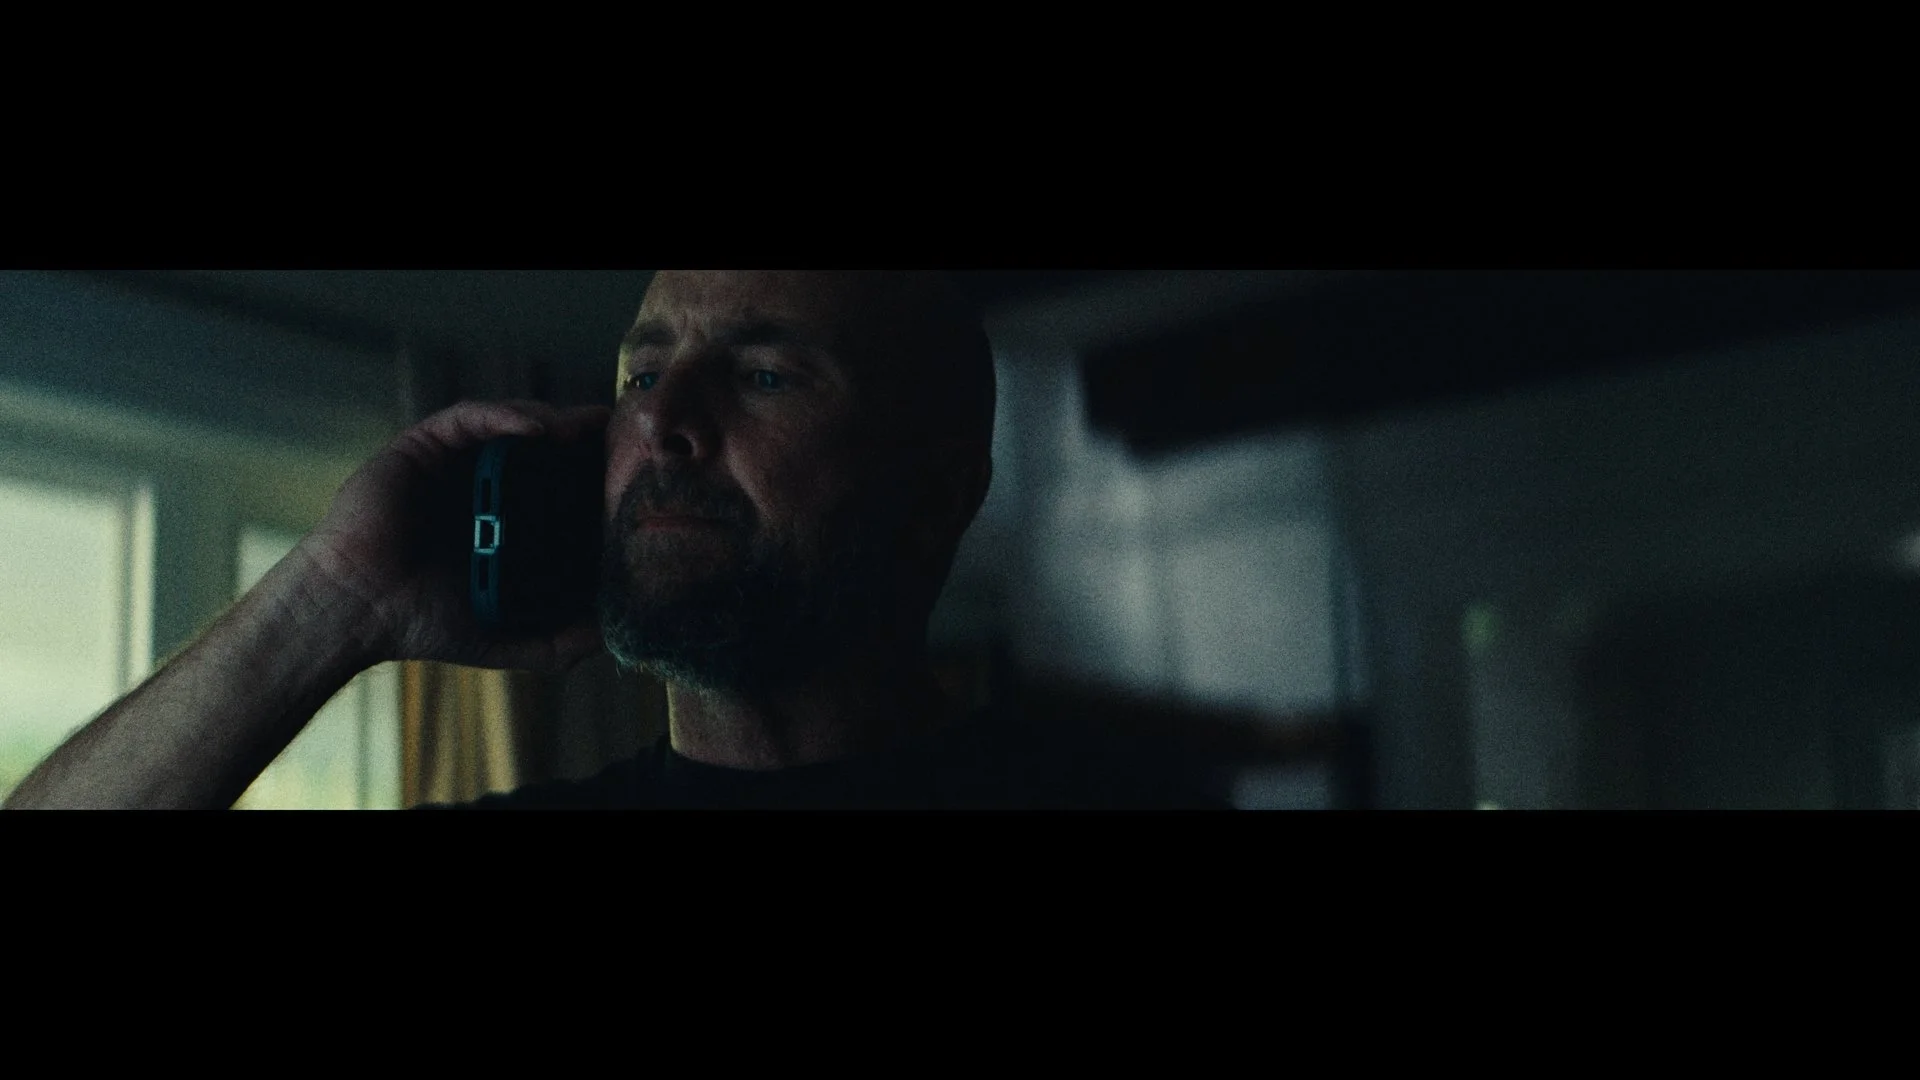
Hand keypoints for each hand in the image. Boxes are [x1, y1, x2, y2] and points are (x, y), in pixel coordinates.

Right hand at [291, 399, 612, 672]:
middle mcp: (487, 486)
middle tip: (623, 439)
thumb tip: (617, 636)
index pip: (565, 485)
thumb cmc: (428, 624)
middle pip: (546, 448)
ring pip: (512, 425)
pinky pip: (468, 418)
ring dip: (552, 421)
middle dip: (584, 441)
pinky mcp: (423, 446)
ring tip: (586, 431)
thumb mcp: (512, 639)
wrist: (361, 611)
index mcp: (510, 521)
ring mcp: (455, 463)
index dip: (599, 475)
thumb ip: (564, 641)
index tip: (637, 475)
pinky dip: (503, 416)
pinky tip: (536, 430)